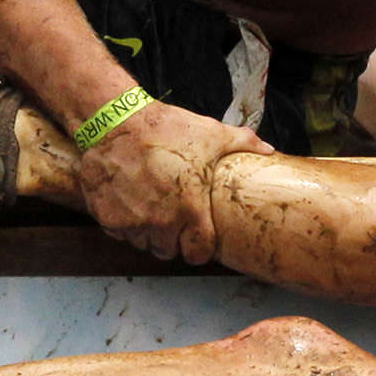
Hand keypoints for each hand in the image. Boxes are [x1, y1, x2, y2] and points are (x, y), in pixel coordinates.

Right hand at [75, 99, 273, 264]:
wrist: (114, 122)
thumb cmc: (165, 129)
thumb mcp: (210, 134)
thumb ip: (243, 144)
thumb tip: (269, 150)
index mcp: (190, 210)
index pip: (198, 253)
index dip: (200, 246)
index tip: (198, 237)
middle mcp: (159, 223)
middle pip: (168, 250)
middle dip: (172, 238)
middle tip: (173, 216)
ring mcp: (130, 222)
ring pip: (143, 243)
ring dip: (148, 232)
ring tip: (151, 207)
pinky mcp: (106, 217)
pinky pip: (119, 232)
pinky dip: (123, 223)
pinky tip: (129, 201)